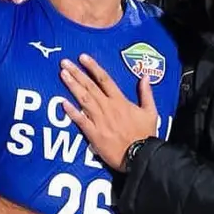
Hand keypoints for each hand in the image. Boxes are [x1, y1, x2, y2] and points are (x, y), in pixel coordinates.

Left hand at [59, 54, 157, 171]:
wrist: (141, 156)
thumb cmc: (146, 135)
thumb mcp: (151, 112)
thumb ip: (146, 93)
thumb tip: (145, 77)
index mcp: (120, 101)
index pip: (105, 80)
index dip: (93, 67)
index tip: (82, 57)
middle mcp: (108, 108)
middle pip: (90, 87)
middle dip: (77, 73)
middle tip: (64, 62)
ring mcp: (100, 121)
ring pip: (84, 99)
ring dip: (72, 86)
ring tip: (63, 75)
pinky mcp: (94, 134)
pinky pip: (81, 121)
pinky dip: (72, 112)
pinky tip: (63, 103)